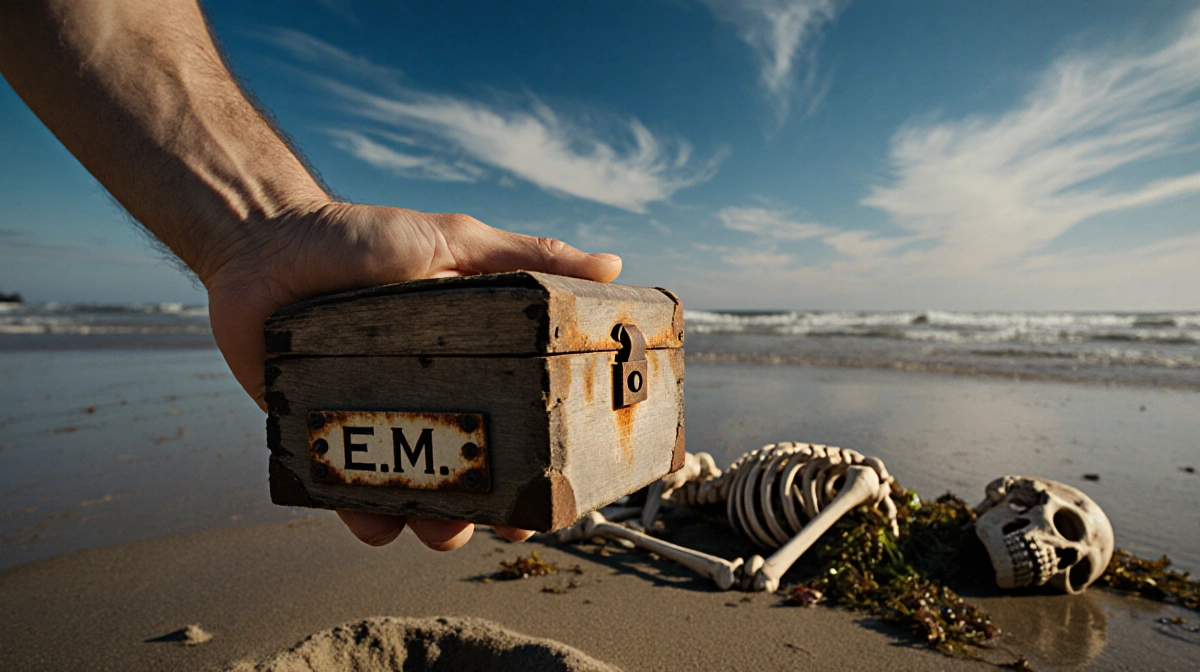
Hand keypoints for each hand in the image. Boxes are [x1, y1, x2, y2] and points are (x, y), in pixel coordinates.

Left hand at [204, 201, 621, 550]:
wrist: (267, 239)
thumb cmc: (363, 236)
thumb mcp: (454, 242)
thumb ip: (528, 257)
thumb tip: (612, 268)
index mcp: (468, 364)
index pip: (515, 426)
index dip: (538, 467)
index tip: (555, 494)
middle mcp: (426, 400)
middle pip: (468, 477)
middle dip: (490, 514)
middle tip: (502, 525)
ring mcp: (372, 422)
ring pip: (410, 498)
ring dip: (432, 524)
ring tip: (440, 526)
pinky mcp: (316, 436)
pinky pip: (340, 493)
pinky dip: (359, 514)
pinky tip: (372, 518)